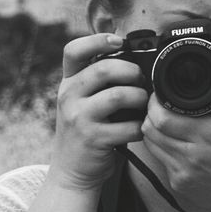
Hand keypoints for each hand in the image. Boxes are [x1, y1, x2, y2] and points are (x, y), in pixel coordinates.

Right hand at [50, 33, 147, 192]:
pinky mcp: (94, 139)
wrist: (71, 170)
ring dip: (139, 97)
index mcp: (68, 83)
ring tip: (143, 103)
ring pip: (118, 96)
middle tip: (140, 79)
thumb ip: (97, 81)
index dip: (97, 41)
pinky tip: (140, 128)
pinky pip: (128, 126)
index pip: (73, 50)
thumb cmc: (85, 130)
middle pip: (103, 69)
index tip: (118, 42)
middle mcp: (69, 97)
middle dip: (130, 71)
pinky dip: (140, 126)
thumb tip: (135, 60)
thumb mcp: (81, 101)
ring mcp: (80, 118)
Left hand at [139, 45, 210, 211]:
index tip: (160, 93)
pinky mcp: (177, 184)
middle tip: (158, 104)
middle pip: (149, 128)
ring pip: (149, 144)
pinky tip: (170, 139)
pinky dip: (159, 147)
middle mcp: (191, 155)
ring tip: (163, 119)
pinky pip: (157, 160)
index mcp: (208, 135)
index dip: (154, 102)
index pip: (163, 117)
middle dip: (149, 113)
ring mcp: (181, 172)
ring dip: (151, 129)